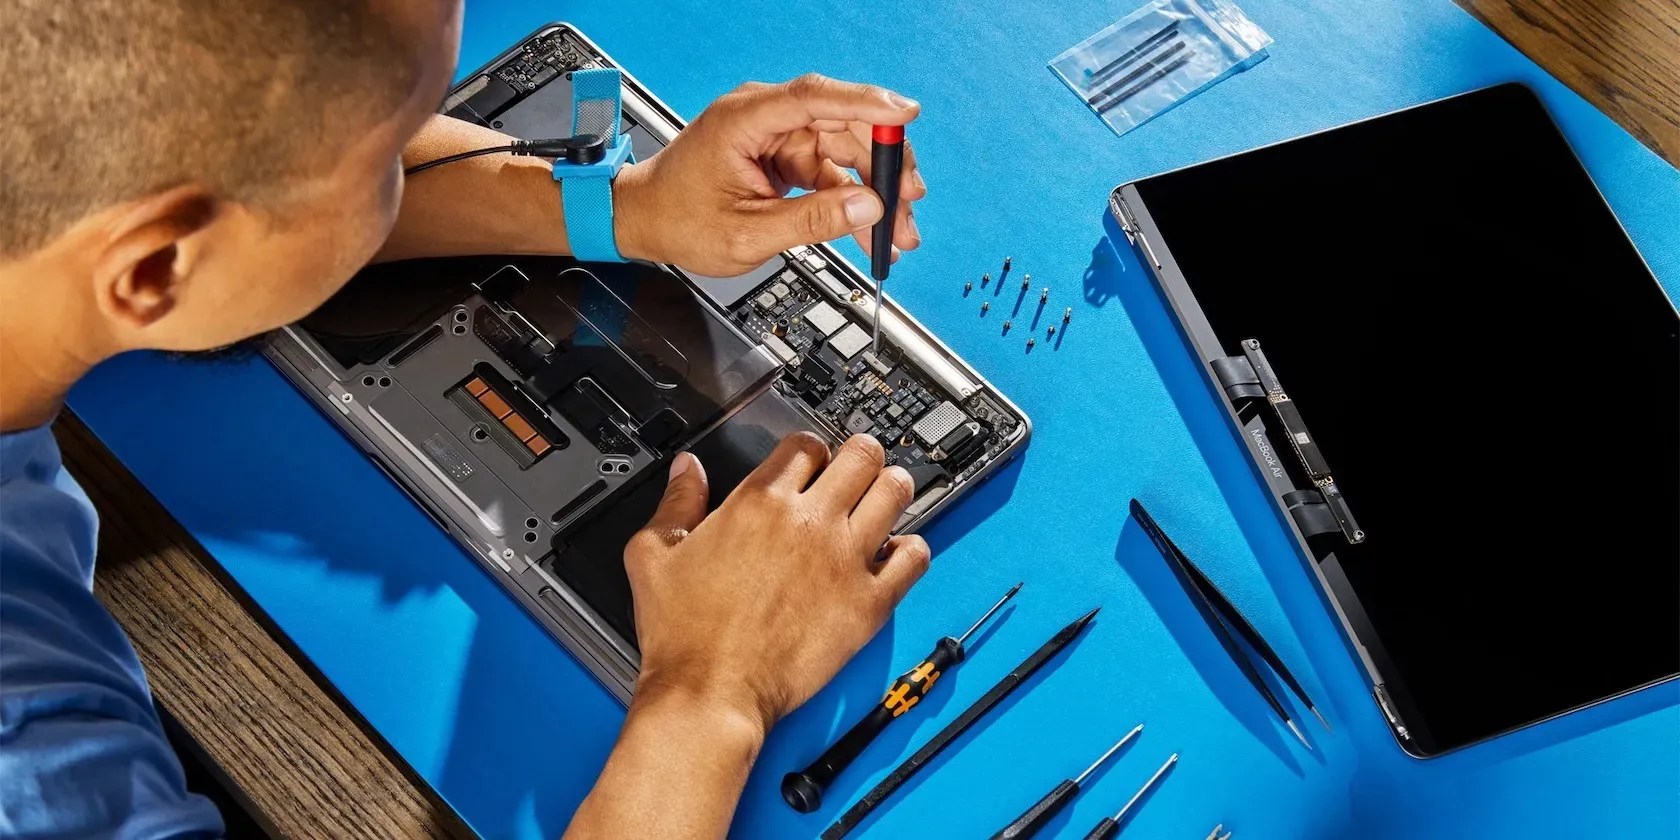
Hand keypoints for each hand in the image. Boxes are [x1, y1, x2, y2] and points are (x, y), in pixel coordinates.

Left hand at [611, 74, 927, 276]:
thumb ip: (811, 221)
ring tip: (898, 230)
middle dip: (884, 165)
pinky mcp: (784, 156)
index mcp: (744, 120)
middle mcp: (764, 118)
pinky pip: (831, 171)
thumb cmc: (678, 219)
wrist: (645, 222)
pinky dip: (854, 199)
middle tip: (910, 202)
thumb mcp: (747, 235)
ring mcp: (776, 136)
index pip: (814, 98)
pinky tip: (872, 227)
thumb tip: (868, 208)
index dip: (866, 103)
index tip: (906, 114)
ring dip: (876, 188)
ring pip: (845, 151)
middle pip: (842, 125)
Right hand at [624, 433, 931, 731]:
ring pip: (895, 492)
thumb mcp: (653, 554)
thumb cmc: (683, 633)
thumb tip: (688, 469)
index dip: (811, 449)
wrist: (711, 692)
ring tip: (882, 500)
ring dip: (892, 489)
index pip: (806, 444)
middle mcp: (809, 522)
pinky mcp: (868, 602)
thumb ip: (675, 501)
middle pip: (861, 455)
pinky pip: (914, 557)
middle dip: (861, 455)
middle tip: (857, 470)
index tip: (812, 463)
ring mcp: (845, 559)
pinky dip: (912, 548)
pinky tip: (896, 554)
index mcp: (759, 502)